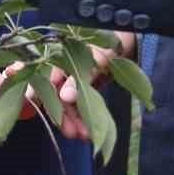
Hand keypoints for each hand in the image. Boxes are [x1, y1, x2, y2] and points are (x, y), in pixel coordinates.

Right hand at [0, 33, 134, 141]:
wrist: (128, 40)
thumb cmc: (111, 39)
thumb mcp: (98, 56)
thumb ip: (80, 76)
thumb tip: (64, 96)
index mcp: (58, 56)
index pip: (45, 81)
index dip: (45, 100)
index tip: (52, 118)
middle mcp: (61, 69)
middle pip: (55, 97)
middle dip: (63, 116)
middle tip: (72, 133)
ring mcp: (72, 80)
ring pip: (67, 105)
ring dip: (74, 121)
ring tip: (85, 136)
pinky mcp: (82, 89)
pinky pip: (78, 106)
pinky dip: (82, 119)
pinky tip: (89, 131)